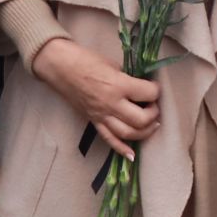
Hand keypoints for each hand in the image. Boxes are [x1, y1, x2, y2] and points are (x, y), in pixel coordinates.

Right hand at [30, 37, 160, 161]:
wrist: (61, 67)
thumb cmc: (86, 60)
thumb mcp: (113, 65)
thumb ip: (128, 79)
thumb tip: (141, 88)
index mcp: (118, 85)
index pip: (148, 93)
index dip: (156, 90)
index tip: (154, 87)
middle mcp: (111, 104)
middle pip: (141, 119)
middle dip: (153, 114)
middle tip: (153, 106)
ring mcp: (102, 115)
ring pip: (128, 133)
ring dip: (144, 132)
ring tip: (151, 125)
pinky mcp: (93, 122)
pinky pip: (109, 139)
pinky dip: (121, 149)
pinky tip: (131, 155)